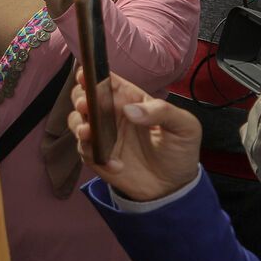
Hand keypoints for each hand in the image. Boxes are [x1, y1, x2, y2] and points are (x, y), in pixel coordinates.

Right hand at [69, 73, 202, 201]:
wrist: (174, 186)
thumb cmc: (179, 149)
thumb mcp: (184, 126)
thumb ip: (162, 112)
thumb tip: (130, 110)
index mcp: (130, 99)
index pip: (108, 81)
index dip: (93, 74)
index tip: (86, 76)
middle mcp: (111, 114)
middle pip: (83, 96)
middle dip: (80, 97)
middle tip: (85, 105)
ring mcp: (102, 135)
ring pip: (76, 121)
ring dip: (78, 125)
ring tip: (89, 133)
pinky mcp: (97, 156)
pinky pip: (84, 150)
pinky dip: (93, 155)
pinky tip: (116, 164)